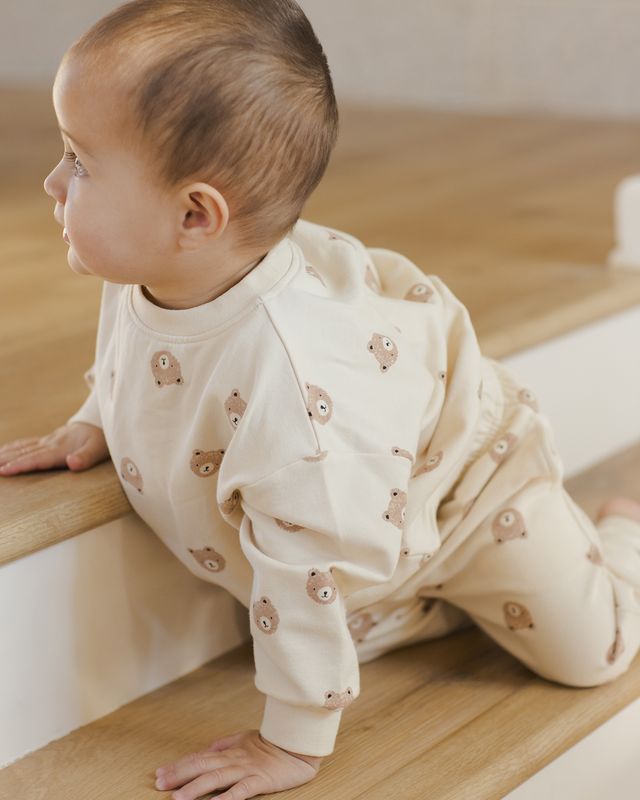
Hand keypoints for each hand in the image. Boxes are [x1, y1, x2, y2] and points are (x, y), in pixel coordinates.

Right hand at [0, 422, 108, 474]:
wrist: (100, 423)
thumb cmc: (101, 440)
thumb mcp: (99, 449)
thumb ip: (85, 458)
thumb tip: (71, 463)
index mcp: (61, 449)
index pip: (37, 459)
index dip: (20, 465)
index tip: (4, 471)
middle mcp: (50, 444)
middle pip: (24, 453)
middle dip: (5, 461)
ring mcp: (48, 441)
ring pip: (22, 448)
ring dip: (4, 454)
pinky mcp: (48, 440)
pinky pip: (26, 444)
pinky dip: (12, 447)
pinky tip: (1, 451)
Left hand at [153, 729, 321, 799]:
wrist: (297, 745)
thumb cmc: (270, 745)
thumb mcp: (244, 740)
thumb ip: (224, 744)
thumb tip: (207, 748)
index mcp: (228, 750)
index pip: (198, 758)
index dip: (178, 766)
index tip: (159, 774)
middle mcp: (233, 759)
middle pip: (201, 766)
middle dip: (178, 775)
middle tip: (159, 784)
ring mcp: (246, 769)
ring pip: (216, 778)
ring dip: (195, 788)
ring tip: (177, 798)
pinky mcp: (260, 781)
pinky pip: (241, 791)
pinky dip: (226, 798)